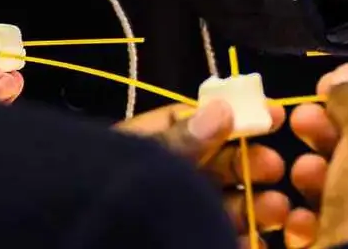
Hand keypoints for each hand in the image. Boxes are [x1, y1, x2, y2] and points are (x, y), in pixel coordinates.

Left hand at [117, 99, 296, 247]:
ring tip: (276, 210)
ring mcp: (175, 216)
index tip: (274, 116)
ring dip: (258, 205)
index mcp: (152, 148)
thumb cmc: (103, 192)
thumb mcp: (140, 161)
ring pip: (227, 206)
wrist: (70, 240)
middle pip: (220, 168)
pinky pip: (220, 238)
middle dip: (253, 166)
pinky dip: (243, 240)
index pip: (198, 124)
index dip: (238, 118)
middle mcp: (167, 181)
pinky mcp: (184, 240)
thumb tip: (223, 111)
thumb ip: (180, 140)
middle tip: (275, 168)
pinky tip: (257, 241)